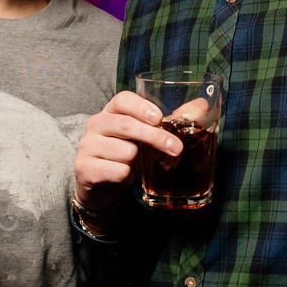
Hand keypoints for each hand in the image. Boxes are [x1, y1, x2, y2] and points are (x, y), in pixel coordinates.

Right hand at [73, 90, 183, 212]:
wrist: (100, 186)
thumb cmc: (126, 156)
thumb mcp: (146, 137)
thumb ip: (170, 121)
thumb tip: (202, 105)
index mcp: (111, 112)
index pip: (122, 100)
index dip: (141, 107)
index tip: (159, 118)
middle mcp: (96, 124)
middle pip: (126, 125)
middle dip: (155, 137)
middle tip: (176, 149)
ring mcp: (87, 145)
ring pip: (125, 151)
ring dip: (139, 162)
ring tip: (137, 165)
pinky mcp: (85, 167)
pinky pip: (118, 171)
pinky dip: (128, 177)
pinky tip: (125, 176)